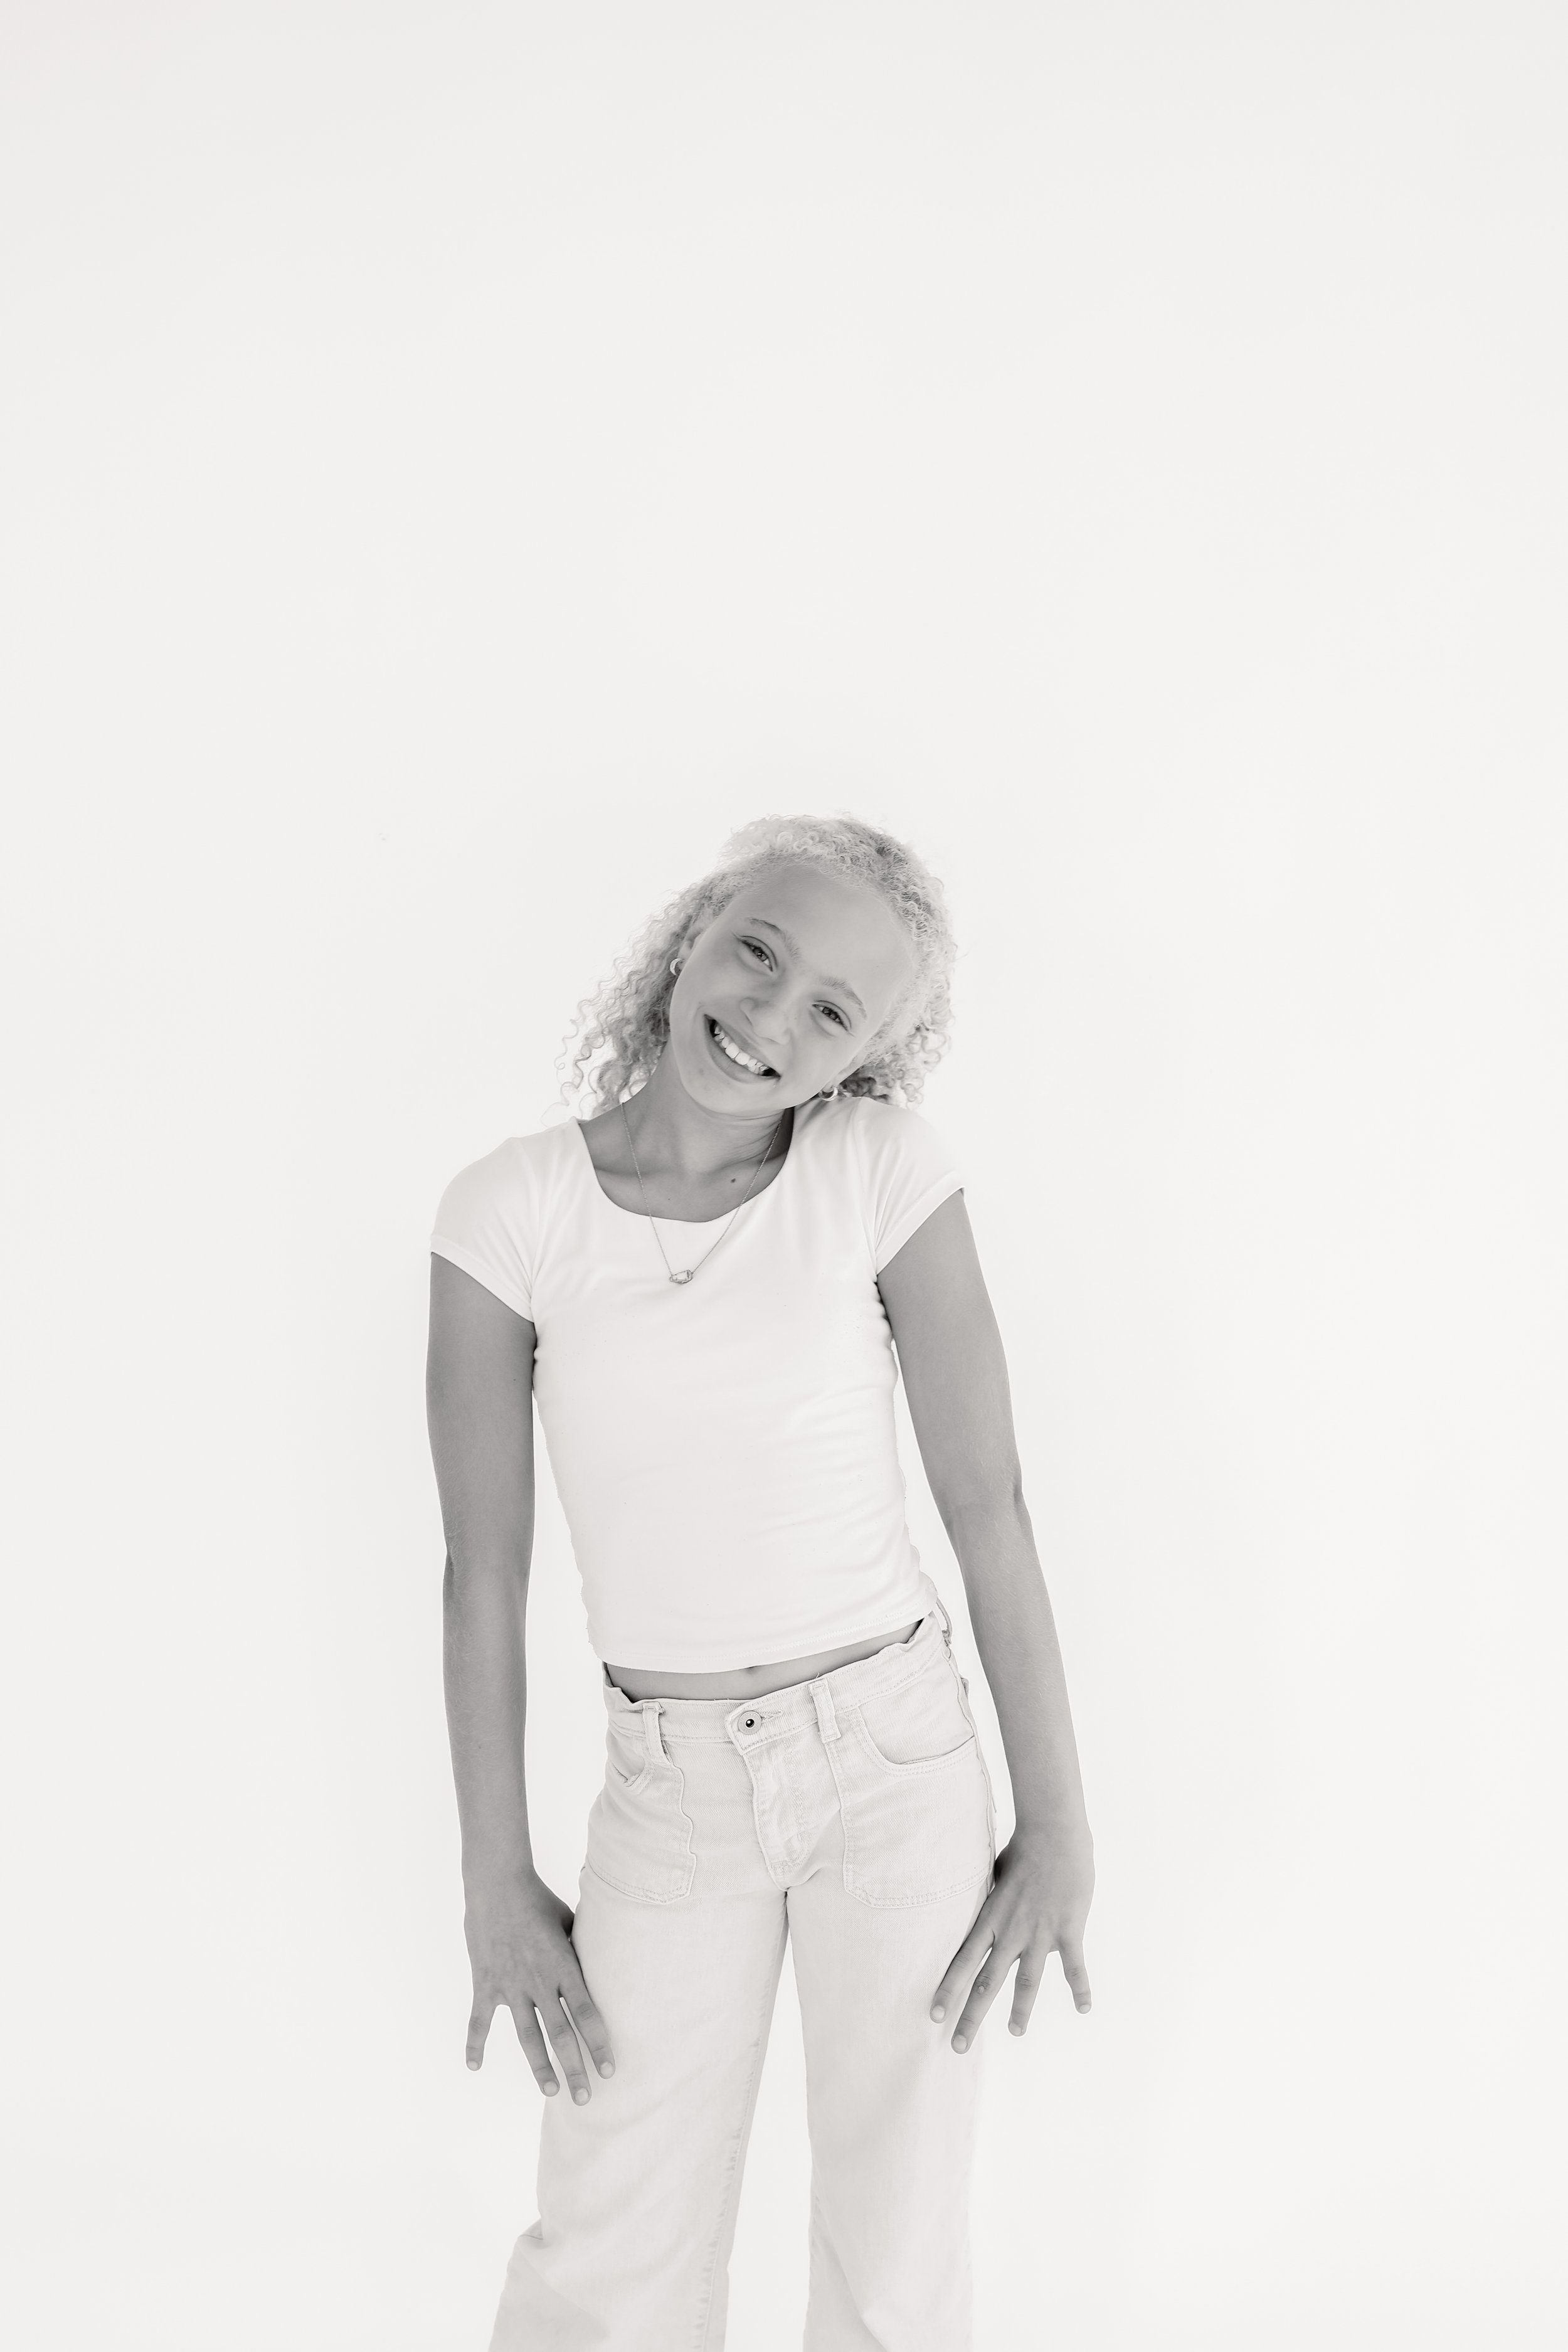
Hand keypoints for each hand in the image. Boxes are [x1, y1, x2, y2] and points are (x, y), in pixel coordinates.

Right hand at [464, 1867, 615, 2101]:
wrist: (498, 1883)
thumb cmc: (539, 1900)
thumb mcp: (569, 1923)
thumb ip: (581, 1951)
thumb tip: (603, 1967)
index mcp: (563, 1966)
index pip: (587, 2014)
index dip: (599, 2044)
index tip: (610, 2070)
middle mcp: (539, 1981)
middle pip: (560, 2034)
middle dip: (574, 2069)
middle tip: (585, 2100)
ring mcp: (509, 1986)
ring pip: (527, 2035)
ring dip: (539, 2067)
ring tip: (551, 2091)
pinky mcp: (485, 1984)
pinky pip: (479, 2021)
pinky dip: (475, 2044)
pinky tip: (474, 2066)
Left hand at [931, 1823, 1093, 2051]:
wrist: (1053, 1832)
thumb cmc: (1023, 1850)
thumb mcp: (994, 1875)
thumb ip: (988, 1900)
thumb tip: (981, 1914)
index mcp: (990, 1918)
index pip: (962, 1960)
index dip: (948, 1989)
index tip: (933, 2014)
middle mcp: (1010, 1931)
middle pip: (986, 1981)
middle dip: (971, 2015)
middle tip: (957, 2047)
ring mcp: (1039, 1932)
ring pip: (1027, 1981)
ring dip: (1020, 2010)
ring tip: (1013, 2032)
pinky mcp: (1067, 1929)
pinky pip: (1074, 1966)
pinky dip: (1080, 1988)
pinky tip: (1084, 2008)